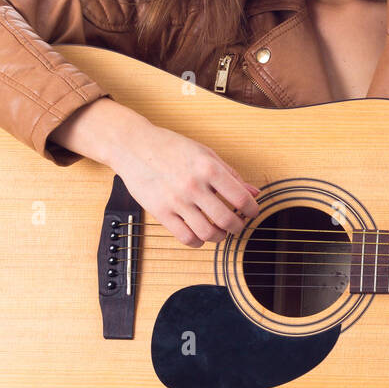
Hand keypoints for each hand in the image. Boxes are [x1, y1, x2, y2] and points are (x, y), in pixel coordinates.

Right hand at [110, 122, 261, 247]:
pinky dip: (198, 241)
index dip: (252, 210)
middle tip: (237, 224)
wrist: (133, 145)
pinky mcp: (160, 212)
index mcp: (208, 168)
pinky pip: (185, 238)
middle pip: (227, 220)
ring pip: (207, 233)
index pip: (241, 199)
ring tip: (220, 231)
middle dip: (238, 227)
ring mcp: (176, 201)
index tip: (251, 212)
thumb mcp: (206, 154)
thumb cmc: (171, 147)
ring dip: (219, 237)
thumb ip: (231, 175)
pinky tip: (200, 234)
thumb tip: (254, 193)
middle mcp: (193, 186)